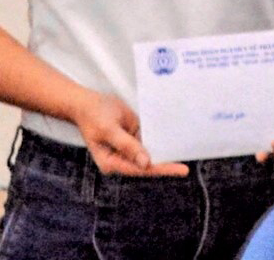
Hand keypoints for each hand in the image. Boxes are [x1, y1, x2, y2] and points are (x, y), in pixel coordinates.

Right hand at [69, 93, 188, 177]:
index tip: (180, 170)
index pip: (141, 169)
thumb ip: (127, 146)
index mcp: (113, 162)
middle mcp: (123, 158)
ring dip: (165, 150)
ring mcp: (130, 147)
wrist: (87, 103)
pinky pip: (150, 138)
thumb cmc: (93, 116)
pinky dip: (161, 137)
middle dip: (166, 162)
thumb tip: (145, 162)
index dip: (162, 169)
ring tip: (186, 151)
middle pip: (148, 163)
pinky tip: (175, 136)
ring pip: (151, 151)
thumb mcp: (109, 130)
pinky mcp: (135, 135)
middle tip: (186, 167)